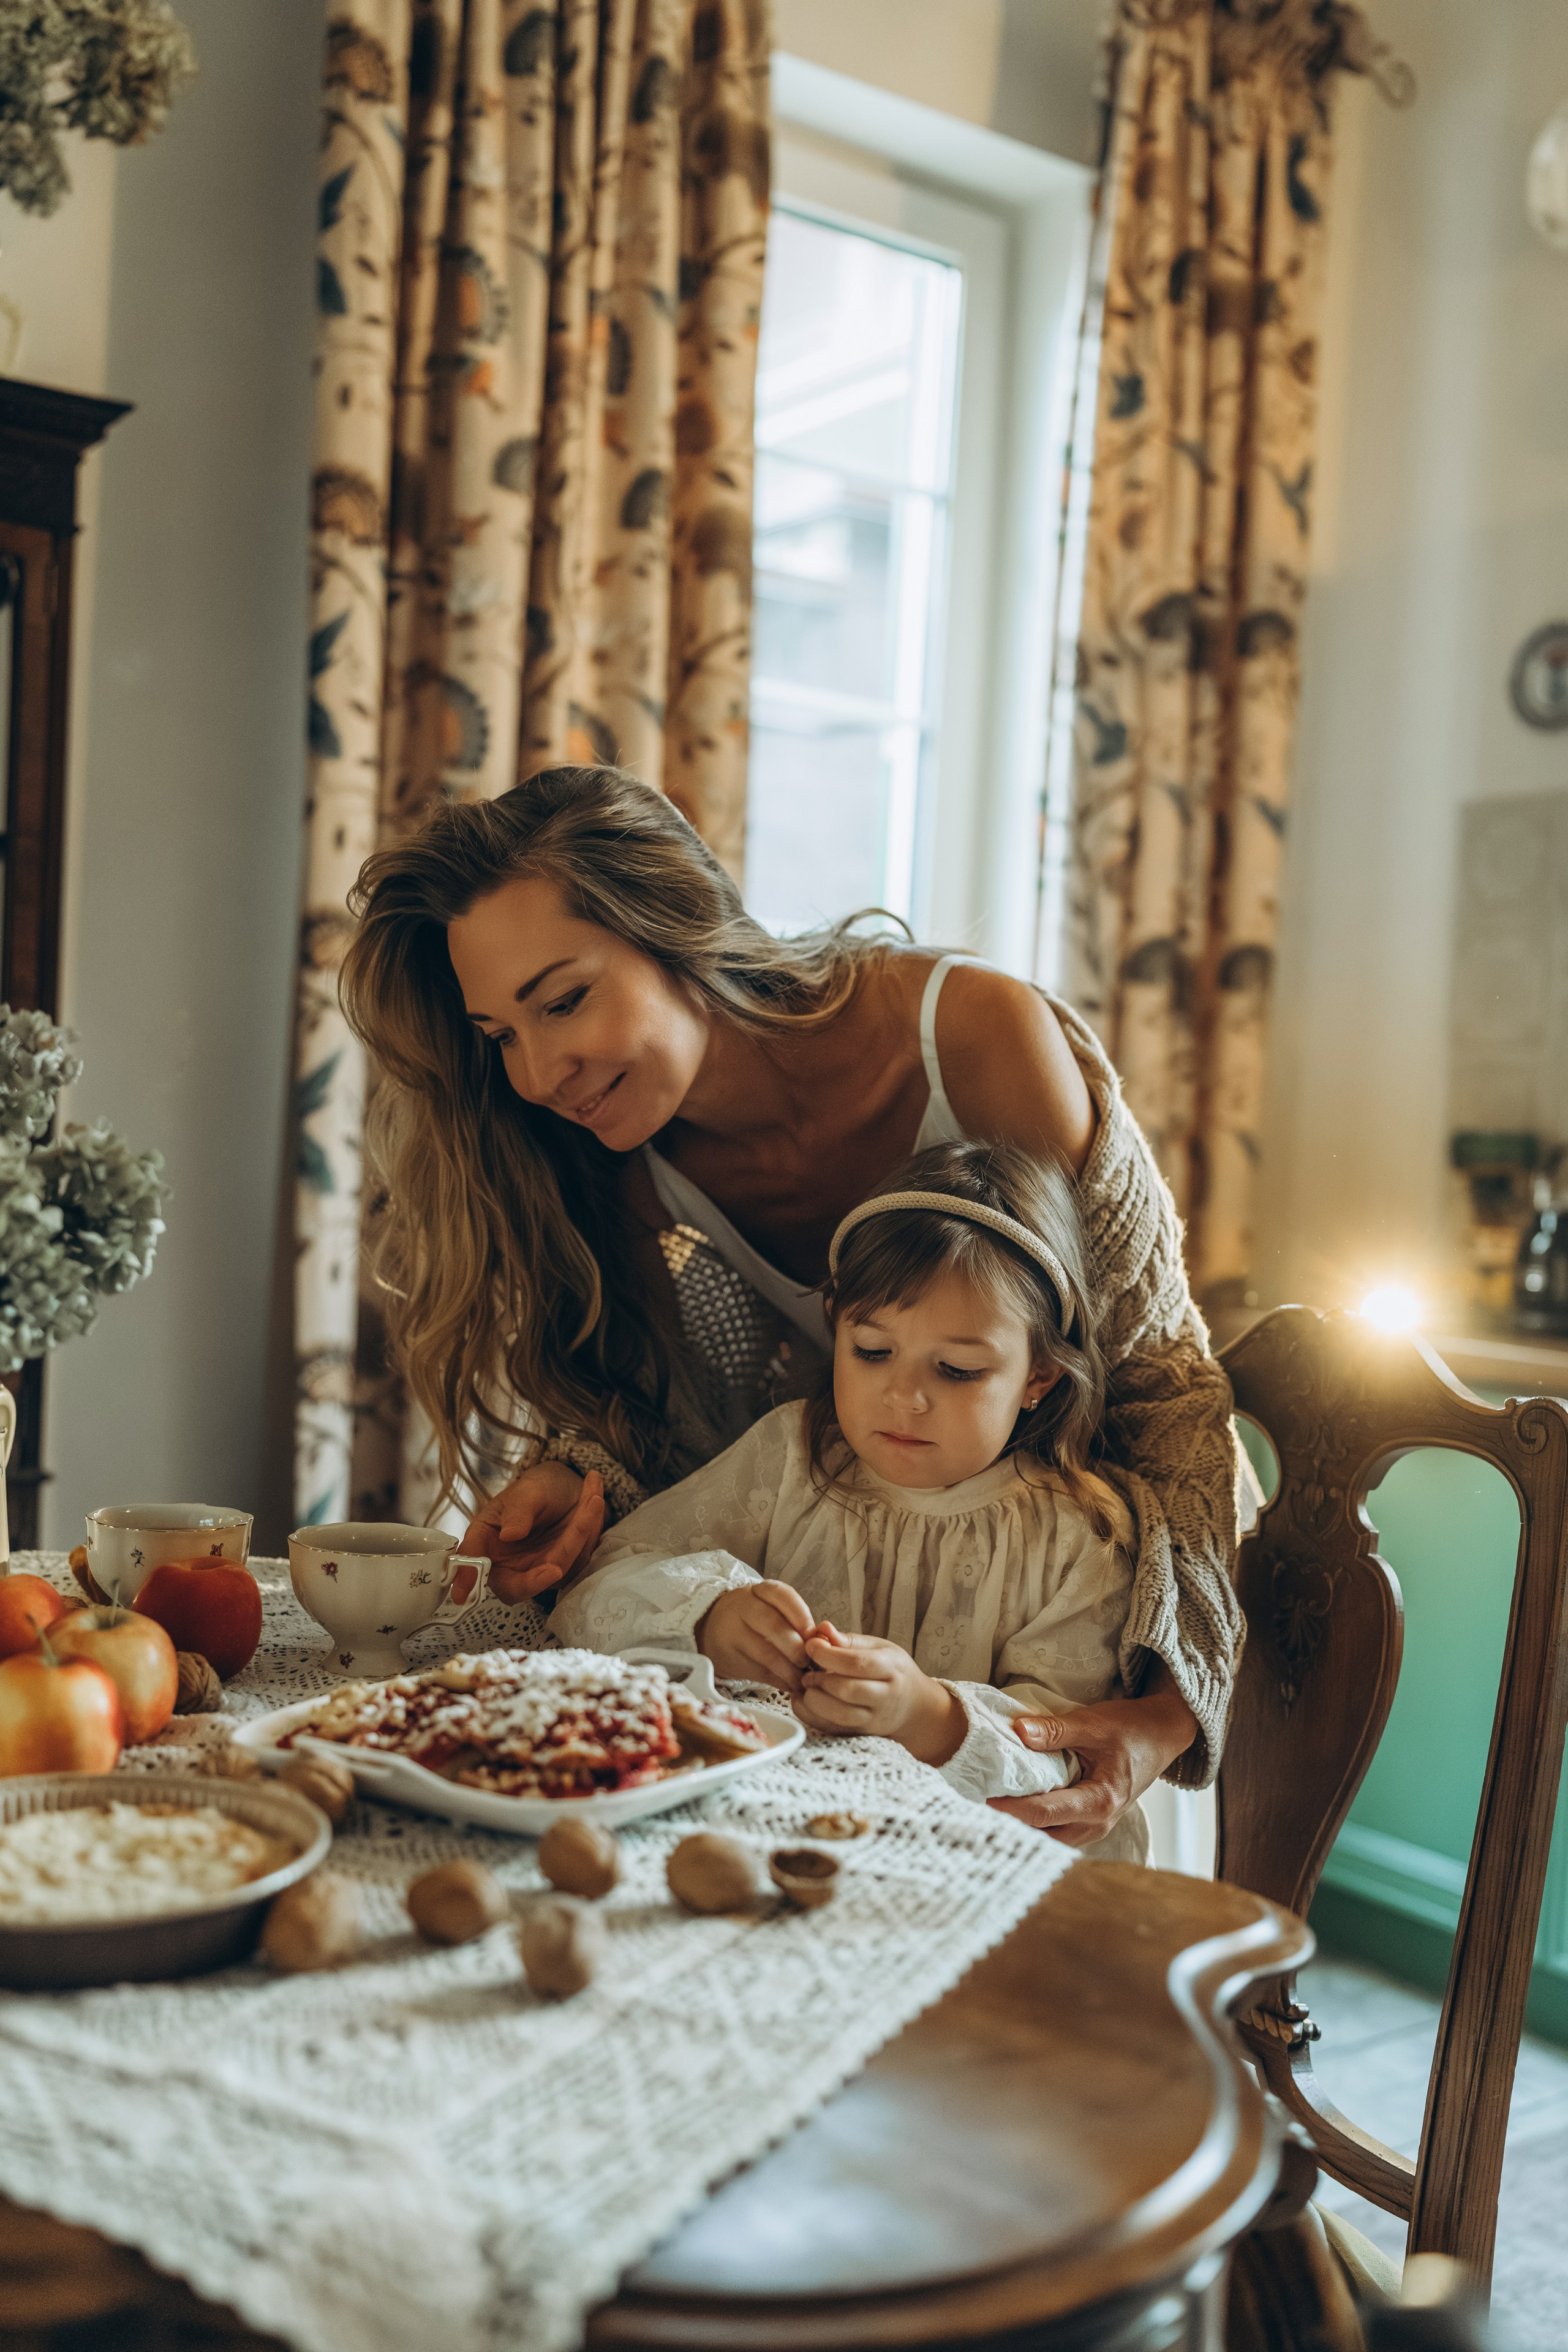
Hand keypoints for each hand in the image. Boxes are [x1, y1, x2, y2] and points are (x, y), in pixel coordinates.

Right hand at [462, 1464, 604, 1604]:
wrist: (568, 1489)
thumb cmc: (539, 1489)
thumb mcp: (528, 1491)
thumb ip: (519, 1510)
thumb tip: (508, 1535)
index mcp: (485, 1539)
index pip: (471, 1562)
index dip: (465, 1579)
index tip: (462, 1594)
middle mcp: (506, 1562)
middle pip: (514, 1587)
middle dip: (538, 1578)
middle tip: (555, 1565)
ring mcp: (534, 1571)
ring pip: (556, 1568)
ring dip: (578, 1531)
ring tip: (590, 1495)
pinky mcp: (561, 1571)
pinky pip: (578, 1559)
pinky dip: (589, 1529)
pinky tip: (592, 1498)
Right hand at [697, 1581, 815, 1693]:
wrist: (713, 1629)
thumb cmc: (754, 1619)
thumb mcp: (771, 1609)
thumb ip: (797, 1622)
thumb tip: (824, 1644)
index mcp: (759, 1591)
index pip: (781, 1595)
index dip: (800, 1615)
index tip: (813, 1634)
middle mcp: (743, 1608)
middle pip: (772, 1624)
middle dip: (796, 1646)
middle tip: (809, 1661)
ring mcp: (733, 1632)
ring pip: (764, 1652)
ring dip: (788, 1669)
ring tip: (802, 1679)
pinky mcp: (729, 1657)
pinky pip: (758, 1672)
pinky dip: (779, 1681)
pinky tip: (790, 1685)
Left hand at [794, 1627, 965, 1765]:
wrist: (914, 1707)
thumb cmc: (893, 1671)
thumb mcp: (879, 1648)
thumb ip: (849, 1641)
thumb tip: (822, 1629)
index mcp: (892, 1668)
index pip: (858, 1663)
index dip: (828, 1655)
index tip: (810, 1646)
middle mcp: (885, 1696)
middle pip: (847, 1690)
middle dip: (819, 1679)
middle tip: (806, 1670)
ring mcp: (874, 1719)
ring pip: (840, 1715)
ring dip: (814, 1701)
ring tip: (806, 1686)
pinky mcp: (862, 1733)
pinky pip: (833, 1729)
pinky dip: (812, 1716)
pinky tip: (804, 1701)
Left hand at [987, 1675, 1197, 1845]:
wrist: (1160, 1737)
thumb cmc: (1130, 1730)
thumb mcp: (1093, 1723)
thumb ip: (1056, 1730)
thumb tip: (1018, 1732)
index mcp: (1100, 1801)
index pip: (1045, 1812)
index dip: (1011, 1808)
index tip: (981, 1799)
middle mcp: (1098, 1824)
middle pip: (1043, 1835)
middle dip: (1009, 1825)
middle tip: (972, 1810)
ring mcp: (1094, 1828)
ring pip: (1049, 1840)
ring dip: (1021, 1828)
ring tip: (985, 1813)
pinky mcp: (1089, 1824)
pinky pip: (1056, 1833)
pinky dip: (1034, 1826)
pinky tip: (1011, 1812)